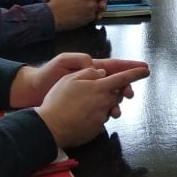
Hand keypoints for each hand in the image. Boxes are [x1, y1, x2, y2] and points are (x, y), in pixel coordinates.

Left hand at [9, 53, 148, 107]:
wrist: (32, 93)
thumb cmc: (47, 75)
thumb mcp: (62, 61)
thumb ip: (79, 60)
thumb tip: (96, 66)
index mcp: (89, 69)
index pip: (114, 67)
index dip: (129, 68)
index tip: (144, 68)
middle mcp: (92, 81)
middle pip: (115, 83)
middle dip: (125, 88)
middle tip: (130, 95)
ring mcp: (88, 94)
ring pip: (109, 97)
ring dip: (115, 103)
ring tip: (116, 111)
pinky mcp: (83, 106)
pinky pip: (100, 108)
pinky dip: (106, 111)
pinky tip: (107, 116)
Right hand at [36, 63, 150, 147]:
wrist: (49, 128)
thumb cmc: (57, 101)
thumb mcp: (70, 79)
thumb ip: (89, 74)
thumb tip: (102, 73)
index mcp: (99, 87)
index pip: (123, 78)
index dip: (136, 73)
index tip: (146, 70)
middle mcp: (104, 102)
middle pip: (118, 94)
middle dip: (117, 90)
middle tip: (104, 89)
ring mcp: (101, 117)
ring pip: (110, 107)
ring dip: (106, 104)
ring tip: (87, 104)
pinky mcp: (97, 129)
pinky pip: (101, 119)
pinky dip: (95, 115)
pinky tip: (81, 115)